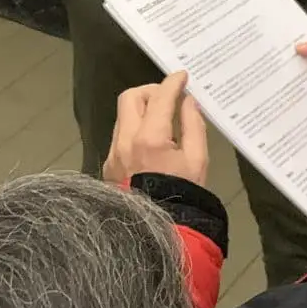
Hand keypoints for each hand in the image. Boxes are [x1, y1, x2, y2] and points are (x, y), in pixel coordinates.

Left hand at [104, 70, 209, 187]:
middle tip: (168, 98)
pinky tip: (151, 142)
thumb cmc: (184, 195)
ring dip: (141, 110)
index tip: (182, 77)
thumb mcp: (198, 160)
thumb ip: (193, 125)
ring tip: (162, 120)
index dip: (172, 83)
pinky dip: (135, 129)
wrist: (159, 230)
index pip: (160, 98)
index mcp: (150, 139)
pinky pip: (120, 135)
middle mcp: (126, 141)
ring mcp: (113, 153)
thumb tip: (187, 101)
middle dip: (151, 91)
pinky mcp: (108, 164)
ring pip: (122, 116)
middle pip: (130, 97)